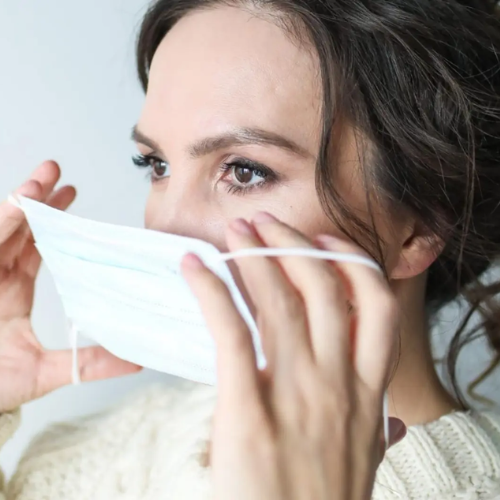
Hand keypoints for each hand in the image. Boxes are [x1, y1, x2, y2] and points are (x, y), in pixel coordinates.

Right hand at [0, 161, 140, 412]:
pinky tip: (15, 205)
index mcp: (13, 291)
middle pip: (15, 229)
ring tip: (40, 183)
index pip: (35, 245)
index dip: (52, 220)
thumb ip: (91, 362)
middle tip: (55, 172)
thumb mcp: (48, 372)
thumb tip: (137, 358)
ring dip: (16, 205)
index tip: (71, 192)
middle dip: (34, 198)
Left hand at [181, 212, 405, 499]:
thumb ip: (379, 435)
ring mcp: (295, 396)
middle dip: (291, 243)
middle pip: (323, 288)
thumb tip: (396, 425)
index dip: (353, 264)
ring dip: (252, 256)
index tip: (325, 244)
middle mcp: (337, 384)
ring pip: (278, 302)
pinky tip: (194, 267)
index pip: (377, 307)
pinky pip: (231, 334)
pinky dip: (211, 292)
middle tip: (263, 222)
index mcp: (367, 392)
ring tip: (233, 232)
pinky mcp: (248, 412)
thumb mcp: (366, 467)